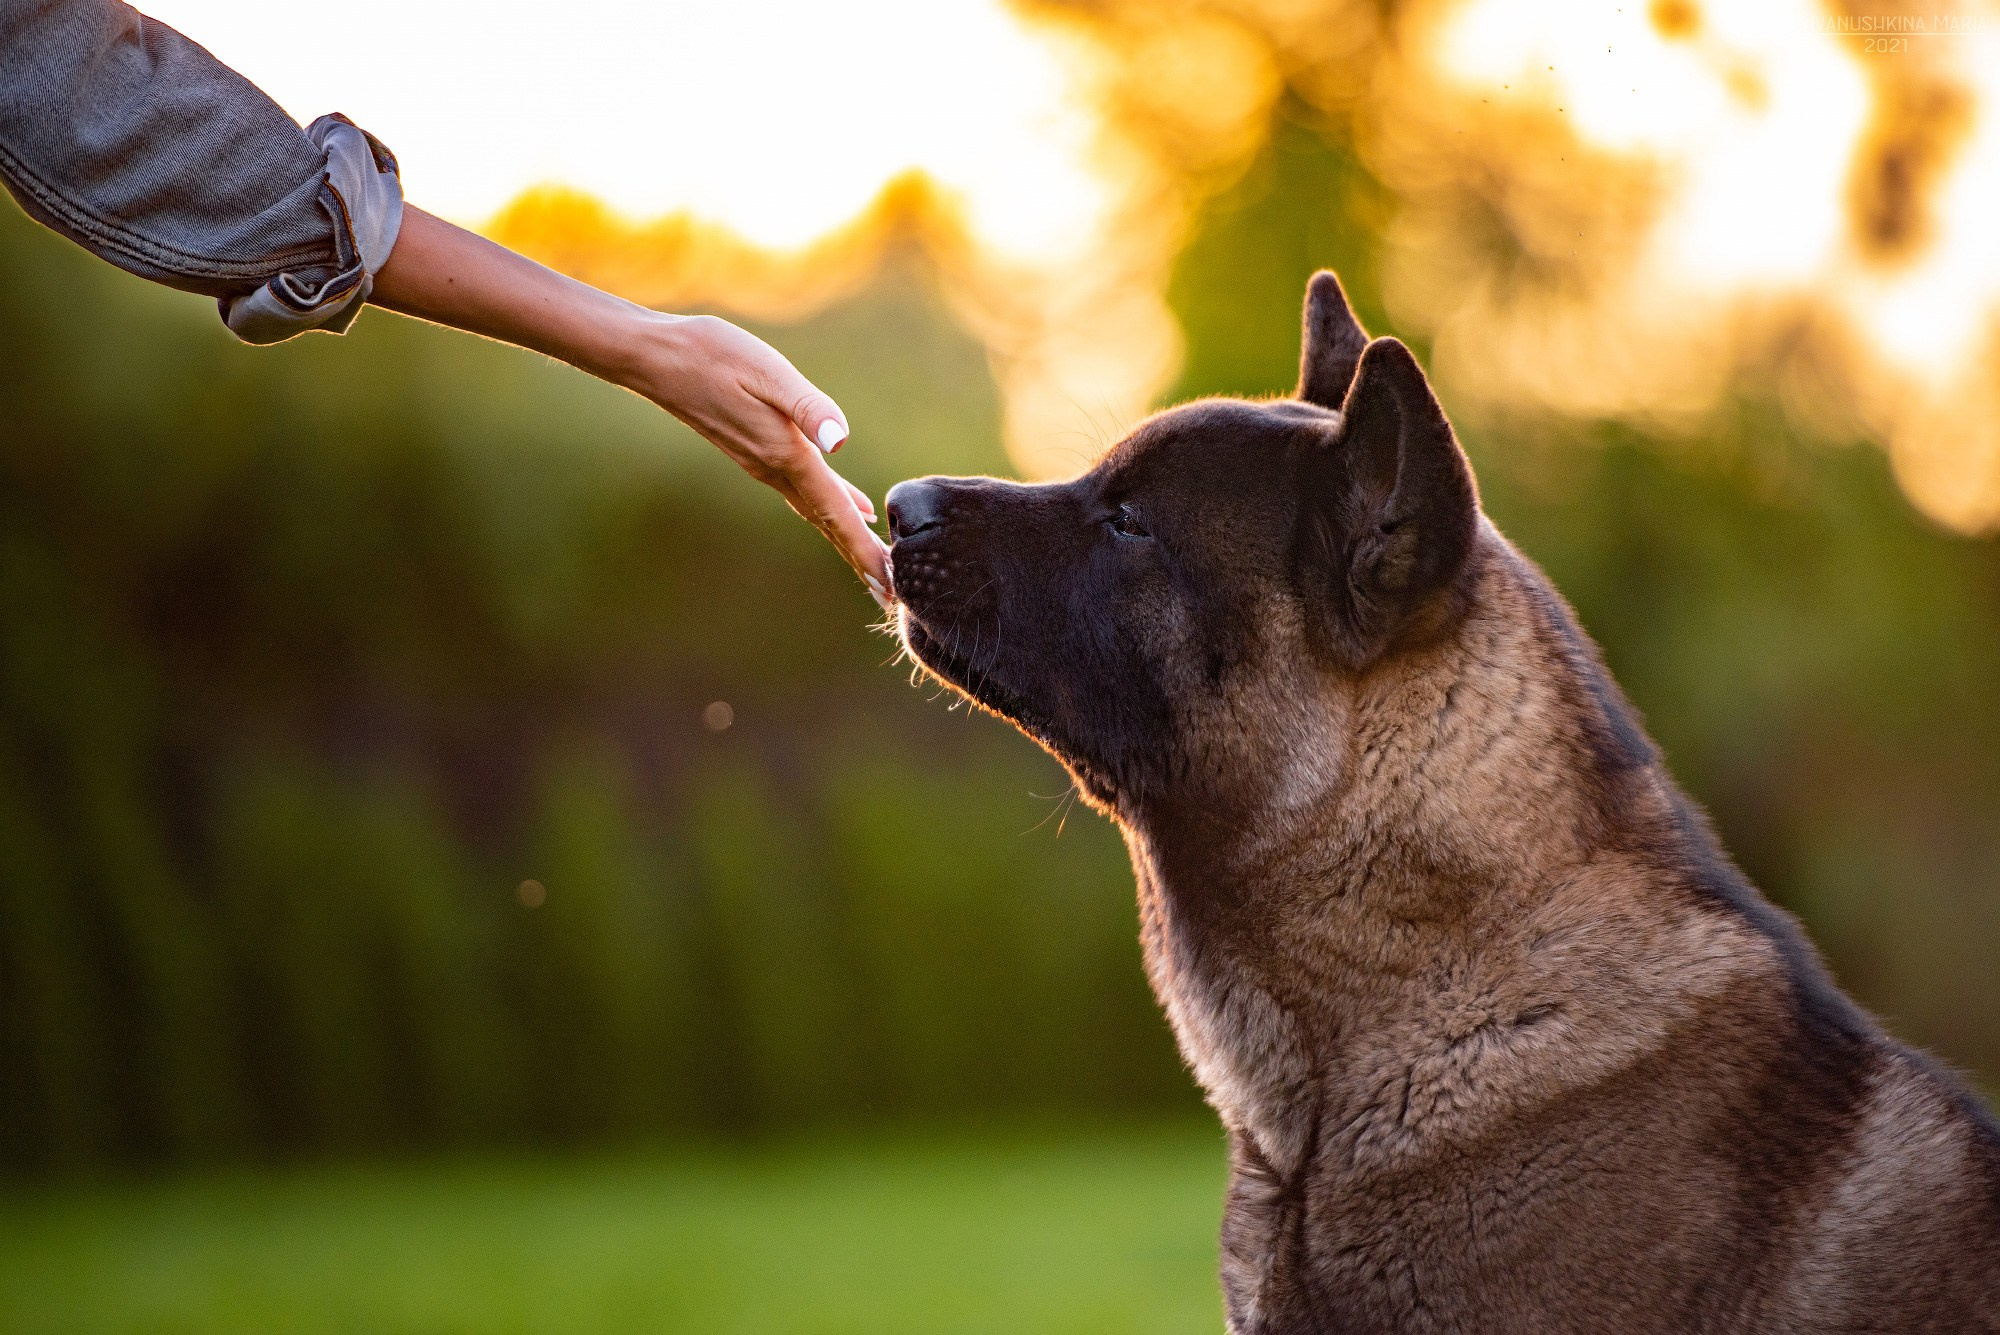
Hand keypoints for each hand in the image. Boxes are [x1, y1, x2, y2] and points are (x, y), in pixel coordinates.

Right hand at [621, 314, 889, 596]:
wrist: (655, 358)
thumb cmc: (711, 355)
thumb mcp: (768, 372)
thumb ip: (808, 408)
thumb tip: (841, 441)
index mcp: (786, 454)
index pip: (835, 513)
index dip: (864, 551)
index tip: (890, 588)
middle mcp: (775, 468)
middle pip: (828, 524)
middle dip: (861, 560)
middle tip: (893, 597)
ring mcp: (763, 463)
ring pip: (817, 511)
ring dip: (848, 539)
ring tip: (877, 564)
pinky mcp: (757, 450)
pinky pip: (806, 492)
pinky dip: (834, 507)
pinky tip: (854, 507)